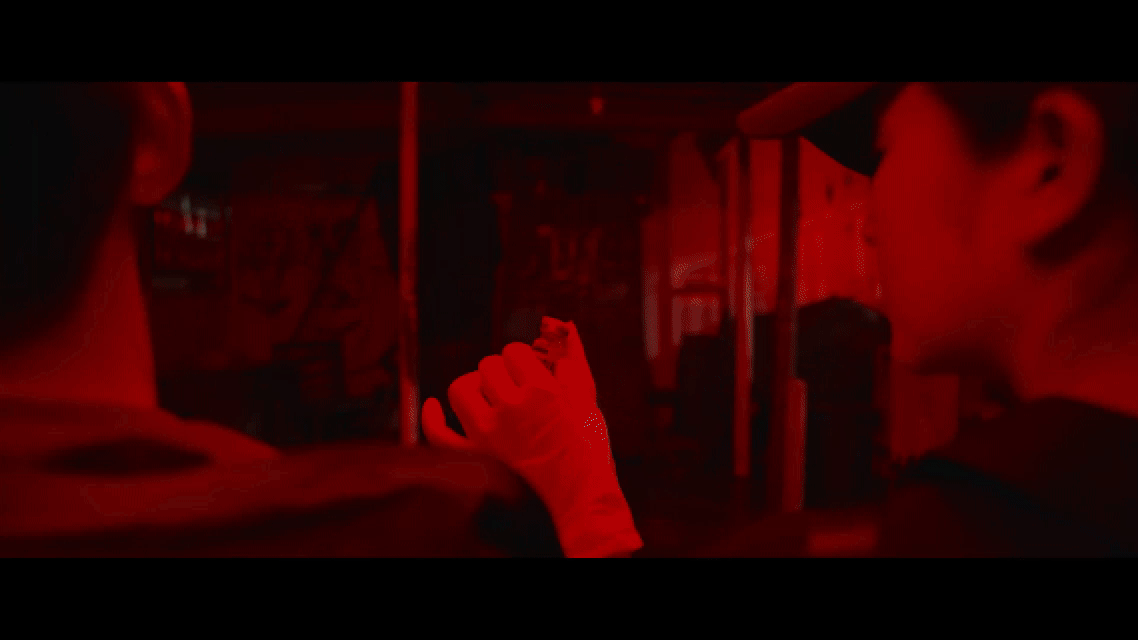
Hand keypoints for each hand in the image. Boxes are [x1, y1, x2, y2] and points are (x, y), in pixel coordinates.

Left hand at [421, 321, 639, 556]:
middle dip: (501, 374)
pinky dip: (432, 416)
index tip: (530, 376)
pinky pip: (437, 432)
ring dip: (472, 388)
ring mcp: (486, 435)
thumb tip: (563, 323)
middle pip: (487, 366)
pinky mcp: (471, 458)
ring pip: (460, 389)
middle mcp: (511, 408)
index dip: (521, 361)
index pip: (513, 351)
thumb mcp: (586, 396)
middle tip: (515, 393)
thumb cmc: (587, 446)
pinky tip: (435, 406)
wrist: (581, 498)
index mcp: (542, 390)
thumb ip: (572, 357)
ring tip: (488, 400)